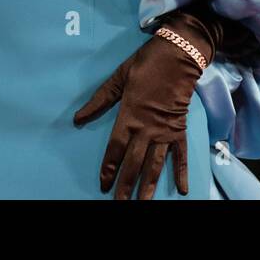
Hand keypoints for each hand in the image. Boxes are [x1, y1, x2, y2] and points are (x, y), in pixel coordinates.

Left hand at [73, 8, 214, 198]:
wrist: (177, 57)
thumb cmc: (145, 65)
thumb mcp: (118, 78)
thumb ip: (99, 101)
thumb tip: (77, 119)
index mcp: (129, 117)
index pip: (115, 149)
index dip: (108, 168)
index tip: (103, 185)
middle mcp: (146, 129)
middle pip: (134, 163)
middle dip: (126, 185)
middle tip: (120, 203)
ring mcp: (164, 131)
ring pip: (155, 165)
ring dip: (148, 186)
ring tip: (143, 203)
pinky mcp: (179, 130)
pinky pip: (180, 155)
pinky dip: (181, 172)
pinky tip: (181, 189)